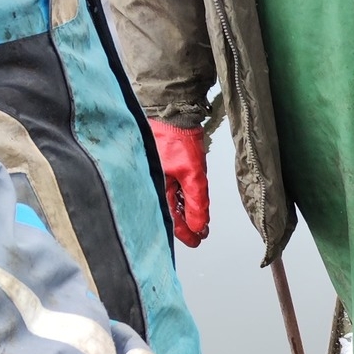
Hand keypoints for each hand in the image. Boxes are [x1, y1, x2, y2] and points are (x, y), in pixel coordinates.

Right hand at [149, 119, 209, 247]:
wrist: (173, 113)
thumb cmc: (176, 138)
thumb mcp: (192, 174)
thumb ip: (196, 201)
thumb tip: (199, 225)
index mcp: (155, 188)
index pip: (171, 220)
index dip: (187, 233)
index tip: (198, 240)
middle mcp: (152, 185)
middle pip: (170, 213)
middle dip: (187, 223)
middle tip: (201, 231)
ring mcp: (156, 177)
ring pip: (171, 202)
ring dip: (186, 211)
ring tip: (200, 218)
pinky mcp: (160, 168)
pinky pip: (170, 189)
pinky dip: (181, 198)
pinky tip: (190, 202)